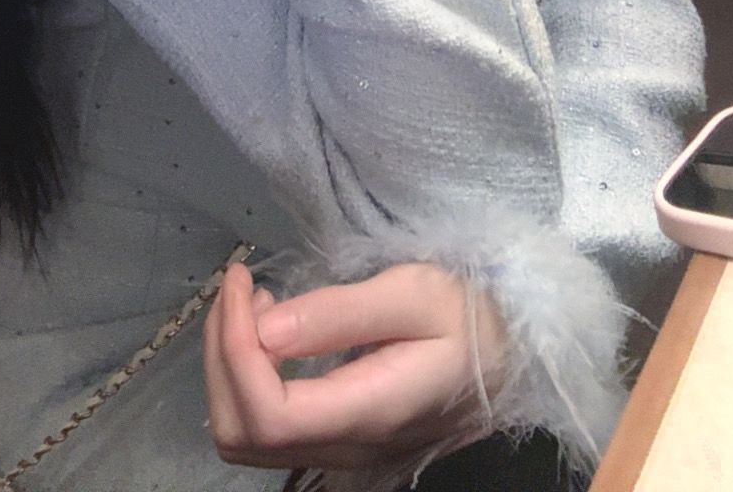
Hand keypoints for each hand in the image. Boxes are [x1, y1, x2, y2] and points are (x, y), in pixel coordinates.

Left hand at [203, 259, 505, 480]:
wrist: (511, 355)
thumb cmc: (470, 315)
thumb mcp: (414, 293)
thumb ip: (340, 314)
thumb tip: (266, 328)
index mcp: (368, 412)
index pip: (267, 415)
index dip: (235, 351)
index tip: (243, 281)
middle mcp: (345, 447)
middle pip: (239, 433)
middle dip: (222, 353)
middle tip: (242, 286)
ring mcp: (337, 451)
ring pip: (243, 435)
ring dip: (228, 364)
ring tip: (255, 301)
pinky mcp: (333, 438)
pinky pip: (264, 426)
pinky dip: (245, 376)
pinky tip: (270, 328)